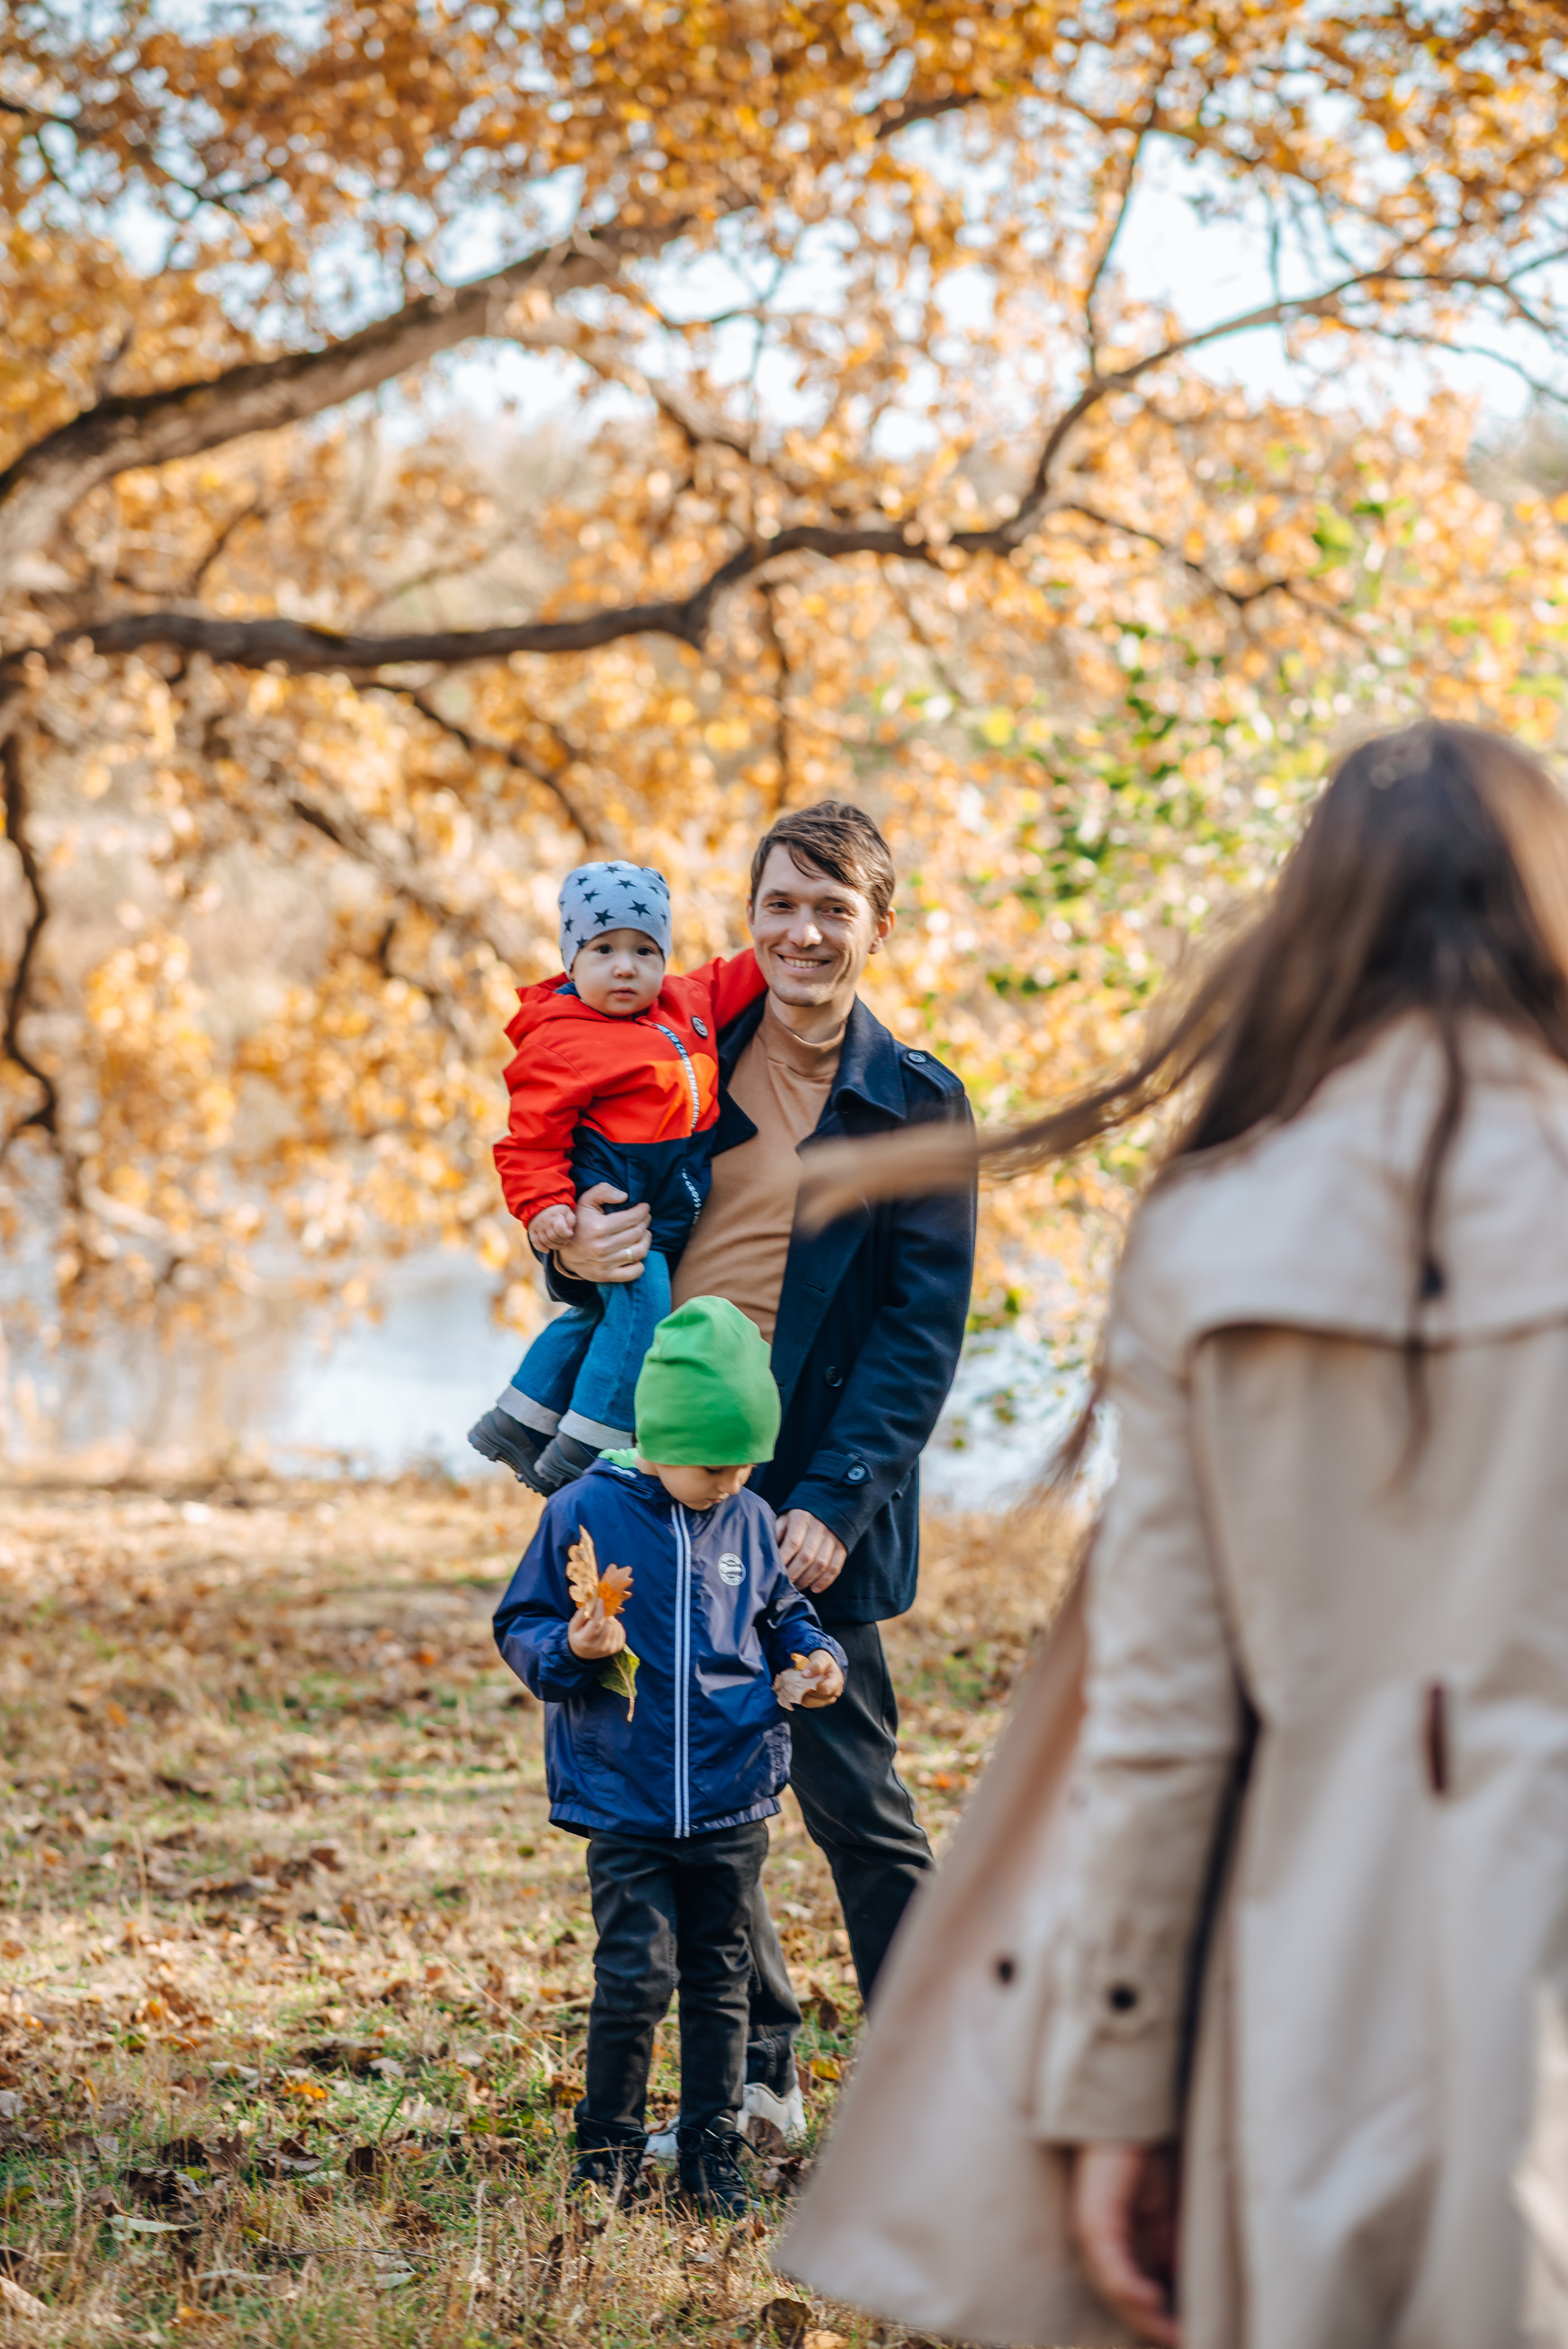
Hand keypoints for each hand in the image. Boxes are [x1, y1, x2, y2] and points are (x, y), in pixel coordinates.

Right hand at [528, 1201, 576, 1249]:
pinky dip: (541, 1248)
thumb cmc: (558, 1210)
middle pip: (553, 1237)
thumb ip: (571, 1221)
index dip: (567, 1234)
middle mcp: (545, 1221)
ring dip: (554, 1246)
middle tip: (566, 1241)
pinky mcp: (532, 1230)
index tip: (570, 1234)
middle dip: (562, 1241)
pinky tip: (547, 1250)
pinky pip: (535, 1241)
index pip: (560, 1229)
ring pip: (545, 1241)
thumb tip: (569, 1232)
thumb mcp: (568, 1211)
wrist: (542, 1204)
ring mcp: (537, 1226)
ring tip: (560, 1246)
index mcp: (555, 1216)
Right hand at [550, 1182, 650, 1284]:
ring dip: (646, 1240)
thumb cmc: (579, 1224)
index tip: (645, 1208)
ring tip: (644, 1233)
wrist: (564, 1252)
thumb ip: (603, 1191)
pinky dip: (640, 1264)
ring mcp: (604, 1264)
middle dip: (645, 1223)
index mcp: (598, 1228)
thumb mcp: (585, 1202)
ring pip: (639, 1251)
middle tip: (645, 1218)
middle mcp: (602, 1247)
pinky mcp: (606, 1276)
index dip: (642, 1211)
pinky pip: (633, 1273)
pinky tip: (637, 1253)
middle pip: (637, 1233)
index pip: (632, 1218)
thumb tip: (625, 1196)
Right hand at [567, 1593, 627, 1660]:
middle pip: (608, 1624)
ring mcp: (610, 1648)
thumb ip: (581, 1614)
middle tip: (601, 1610)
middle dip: (606, 1614)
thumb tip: (592, 1603)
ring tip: (604, 1619)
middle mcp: (599, 1647)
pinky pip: (621, 1630)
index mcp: (586, 1641)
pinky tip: (609, 1625)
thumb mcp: (573, 1626)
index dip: (600, 1610)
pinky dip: (616, 1624)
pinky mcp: (617, 1648)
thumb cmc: (578, 1636)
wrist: (584, 1654)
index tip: (600, 1600)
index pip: (597, 1624)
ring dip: (611, 1619)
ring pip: (616, 1626)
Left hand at [775, 1509, 846, 1594]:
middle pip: (806, 1556)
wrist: (828, 1507)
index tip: (775, 1572)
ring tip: (797, 1588)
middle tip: (784, 1585)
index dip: (784, 1559)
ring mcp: (832, 1537)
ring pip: (821, 1564)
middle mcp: (819, 1527)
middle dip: (794, 1574)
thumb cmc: (799, 1518)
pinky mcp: (842, 1547)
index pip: (792, 1542)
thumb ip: (777, 1532)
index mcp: (802, 1518)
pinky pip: (835, 1567)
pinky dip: (825, 1581)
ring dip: (807, 1580)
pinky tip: (815, 1589)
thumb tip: (769, 1552)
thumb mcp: (785, 1518)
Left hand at [797, 1650, 843, 1707]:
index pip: (826, 1689)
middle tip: (797, 1678)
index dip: (813, 1684)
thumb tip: (805, 1674)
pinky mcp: (817, 1703)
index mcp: (837, 1682)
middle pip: (817, 1696)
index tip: (804, 1676)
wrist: (822, 1666)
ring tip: (797, 1683)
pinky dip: (799, 1696)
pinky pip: (806, 1703)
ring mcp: (826, 1700)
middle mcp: (834, 1693)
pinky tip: (797, 1688)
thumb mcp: (821, 1657)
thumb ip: (816, 1664)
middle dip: (805, 1688)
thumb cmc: (823, 1661)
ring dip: (801, 1693)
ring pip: (810, 1702)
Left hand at [1070, 2143, 1180, 2347]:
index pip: (1131, 2292)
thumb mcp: (1164, 2212)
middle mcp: (1097, 2243)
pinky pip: (1110, 2265)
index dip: (1157, 2318)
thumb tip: (1181, 2286)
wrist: (1130, 2118)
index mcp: (1113, 2243)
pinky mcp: (1095, 2220)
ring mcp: (1093, 2233)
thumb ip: (1169, 2246)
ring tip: (1174, 2334)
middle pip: (1121, 2299)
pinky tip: (1153, 2300)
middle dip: (1153, 2326)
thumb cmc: (1144, 2161)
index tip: (1187, 2333)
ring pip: (1115, 2290)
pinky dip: (1130, 2286)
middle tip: (1184, 2341)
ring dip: (1144, 2317)